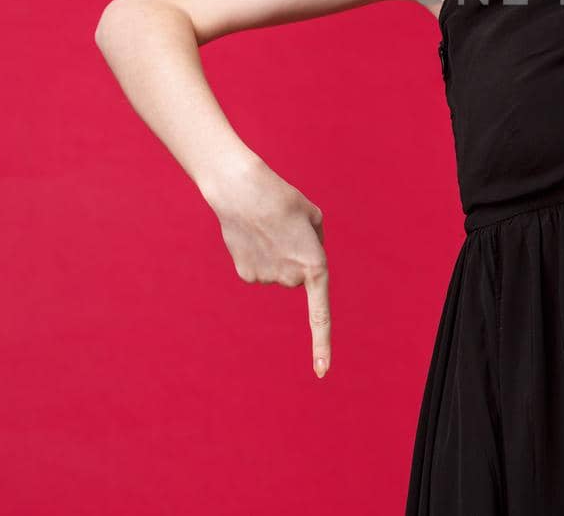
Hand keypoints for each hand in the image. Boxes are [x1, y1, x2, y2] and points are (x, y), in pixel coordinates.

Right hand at [201, 156, 331, 377]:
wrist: (241, 190)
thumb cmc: (282, 199)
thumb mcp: (313, 216)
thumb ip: (316, 244)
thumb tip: (302, 270)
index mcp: (314, 265)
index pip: (320, 313)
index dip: (322, 343)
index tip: (322, 372)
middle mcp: (290, 278)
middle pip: (300, 278)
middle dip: (297, 258)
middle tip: (287, 232)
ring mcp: (266, 280)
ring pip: (279, 274)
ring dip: (277, 255)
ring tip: (269, 230)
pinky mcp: (246, 276)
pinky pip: (261, 271)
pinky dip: (258, 256)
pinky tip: (252, 237)